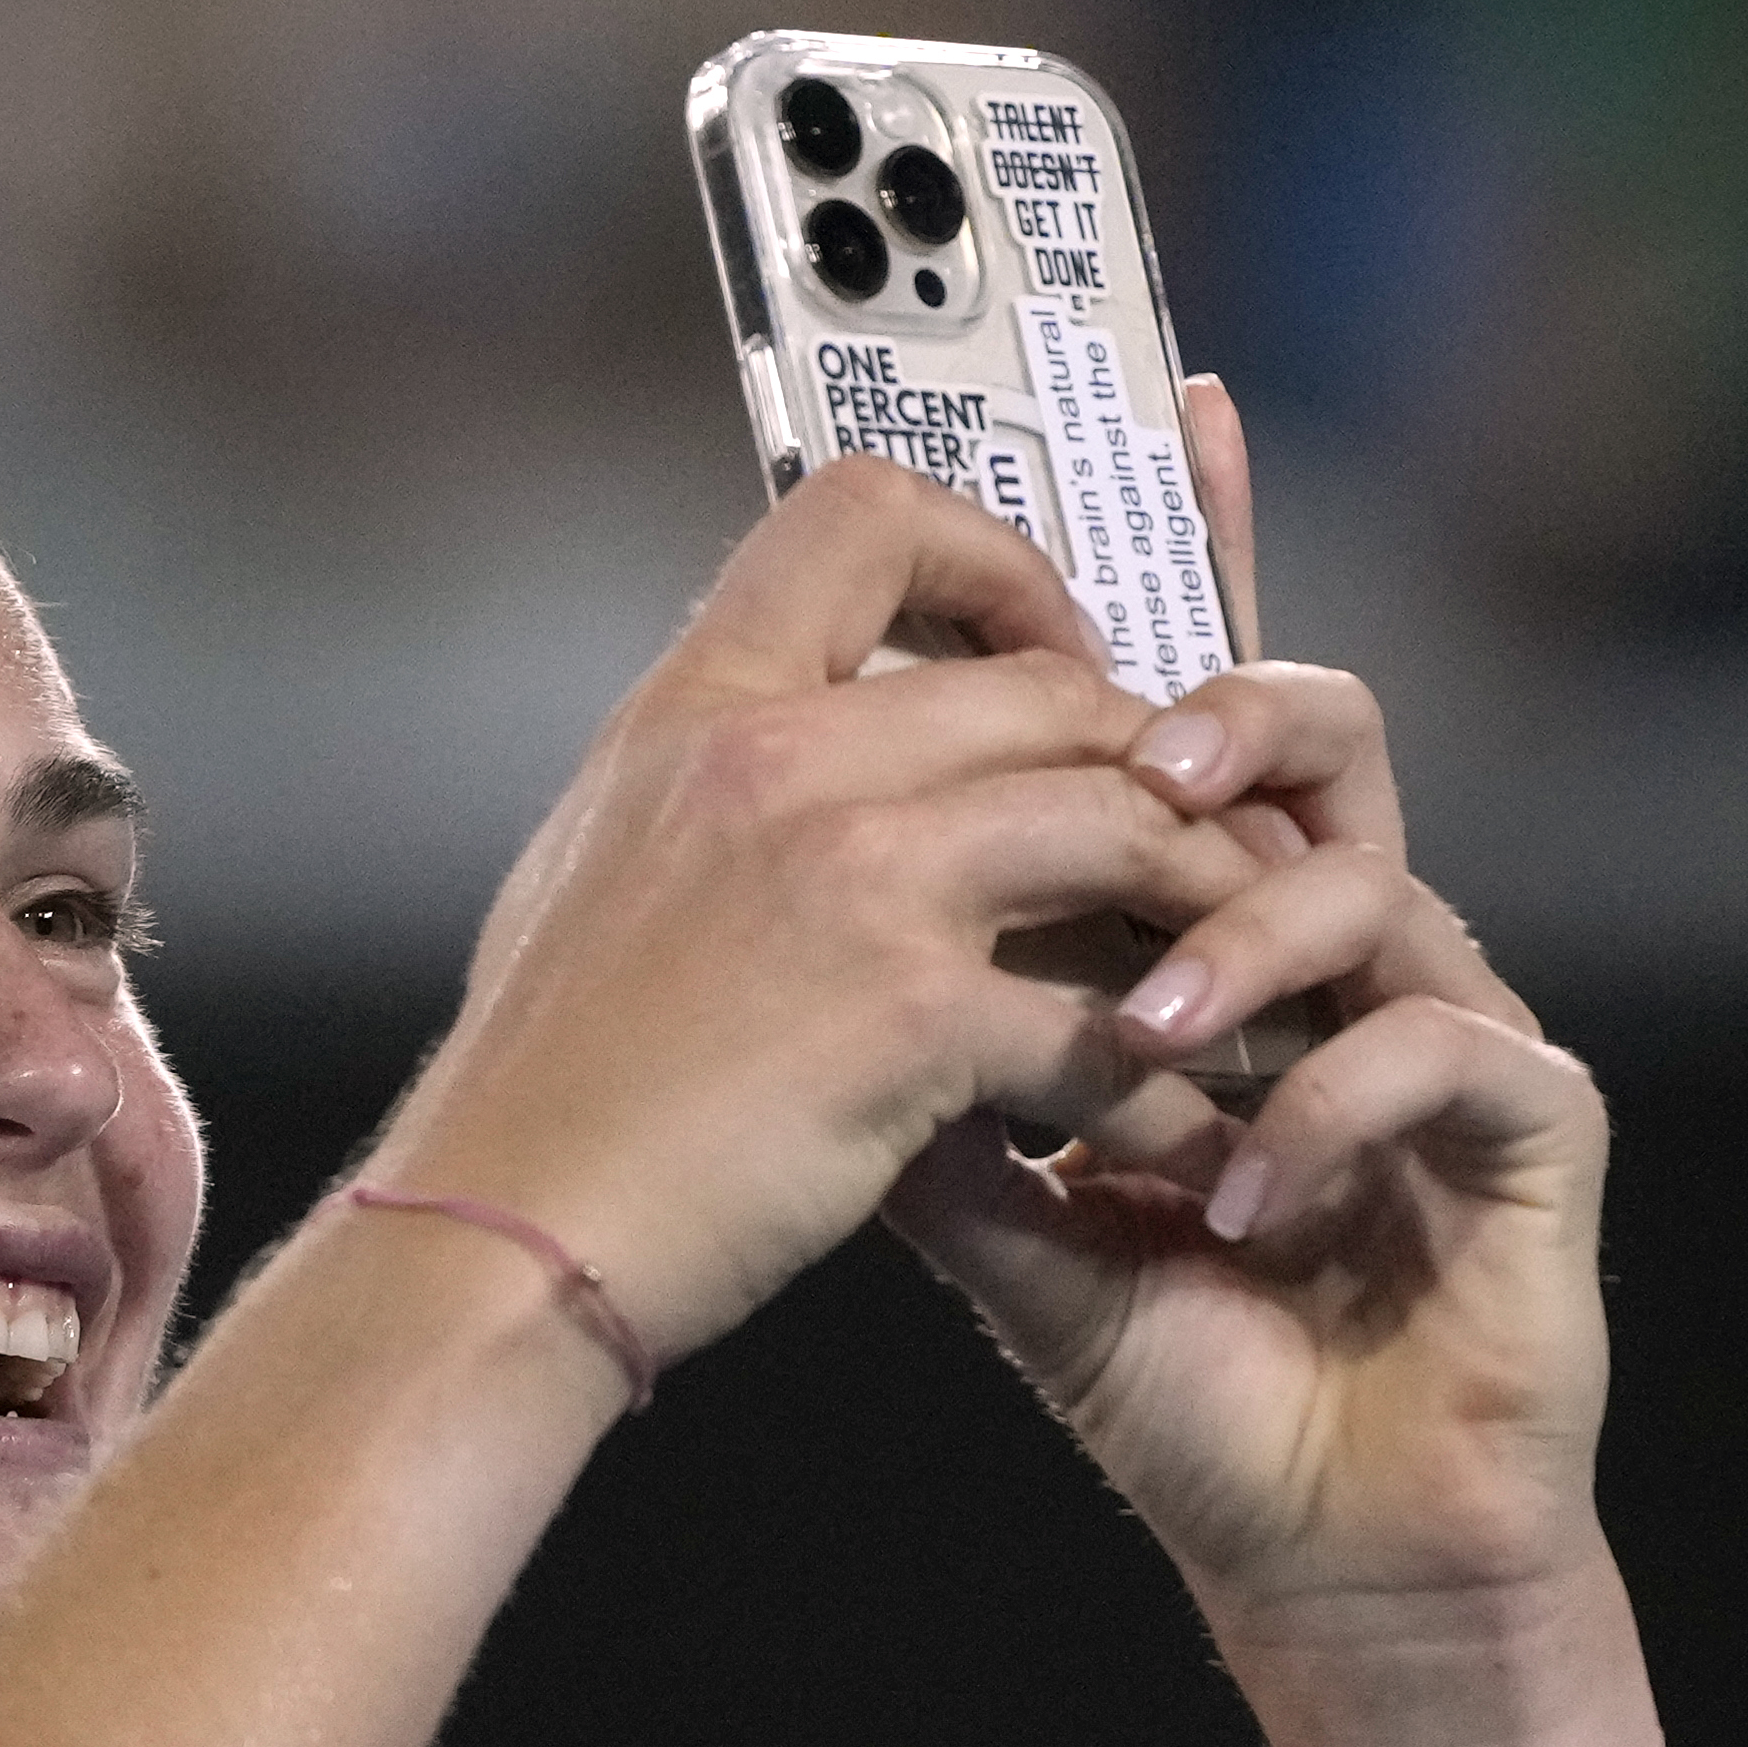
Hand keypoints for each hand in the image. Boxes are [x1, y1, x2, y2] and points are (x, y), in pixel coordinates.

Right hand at [366, 453, 1277, 1366]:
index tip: (1050, 653)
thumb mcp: (595, 869)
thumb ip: (705, 793)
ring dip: (1213, 913)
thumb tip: (783, 761)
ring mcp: (856, 875)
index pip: (862, 513)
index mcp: (695, 708)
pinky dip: (1174, 1094)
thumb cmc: (543, 1086)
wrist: (497, 1233)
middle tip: (1208, 850)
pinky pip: (1111, 1024)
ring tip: (1250, 989)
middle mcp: (779, 757)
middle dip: (1162, 769)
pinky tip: (1194, 1142)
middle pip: (1051, 686)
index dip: (996, 562)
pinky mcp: (914, 1013)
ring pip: (1125, 825)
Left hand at [885, 380, 1612, 1662]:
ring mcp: (1441, 1019)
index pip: (1192, 723)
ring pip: (1374, 876)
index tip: (1162, 415)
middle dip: (1226, 723)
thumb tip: (772, 949)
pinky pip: (1450, 1047)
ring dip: (1239, 950)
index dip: (1199, 563)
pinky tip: (1223, 1204)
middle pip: (1319, 737)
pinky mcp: (1532, 1124)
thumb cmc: (1159, 1350)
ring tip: (1137, 1043)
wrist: (1296, 1530)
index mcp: (1207, 930)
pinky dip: (1317, 1116)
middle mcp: (1332, 944)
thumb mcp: (987, 1198)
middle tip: (1140, 756)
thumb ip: (912, 1060)